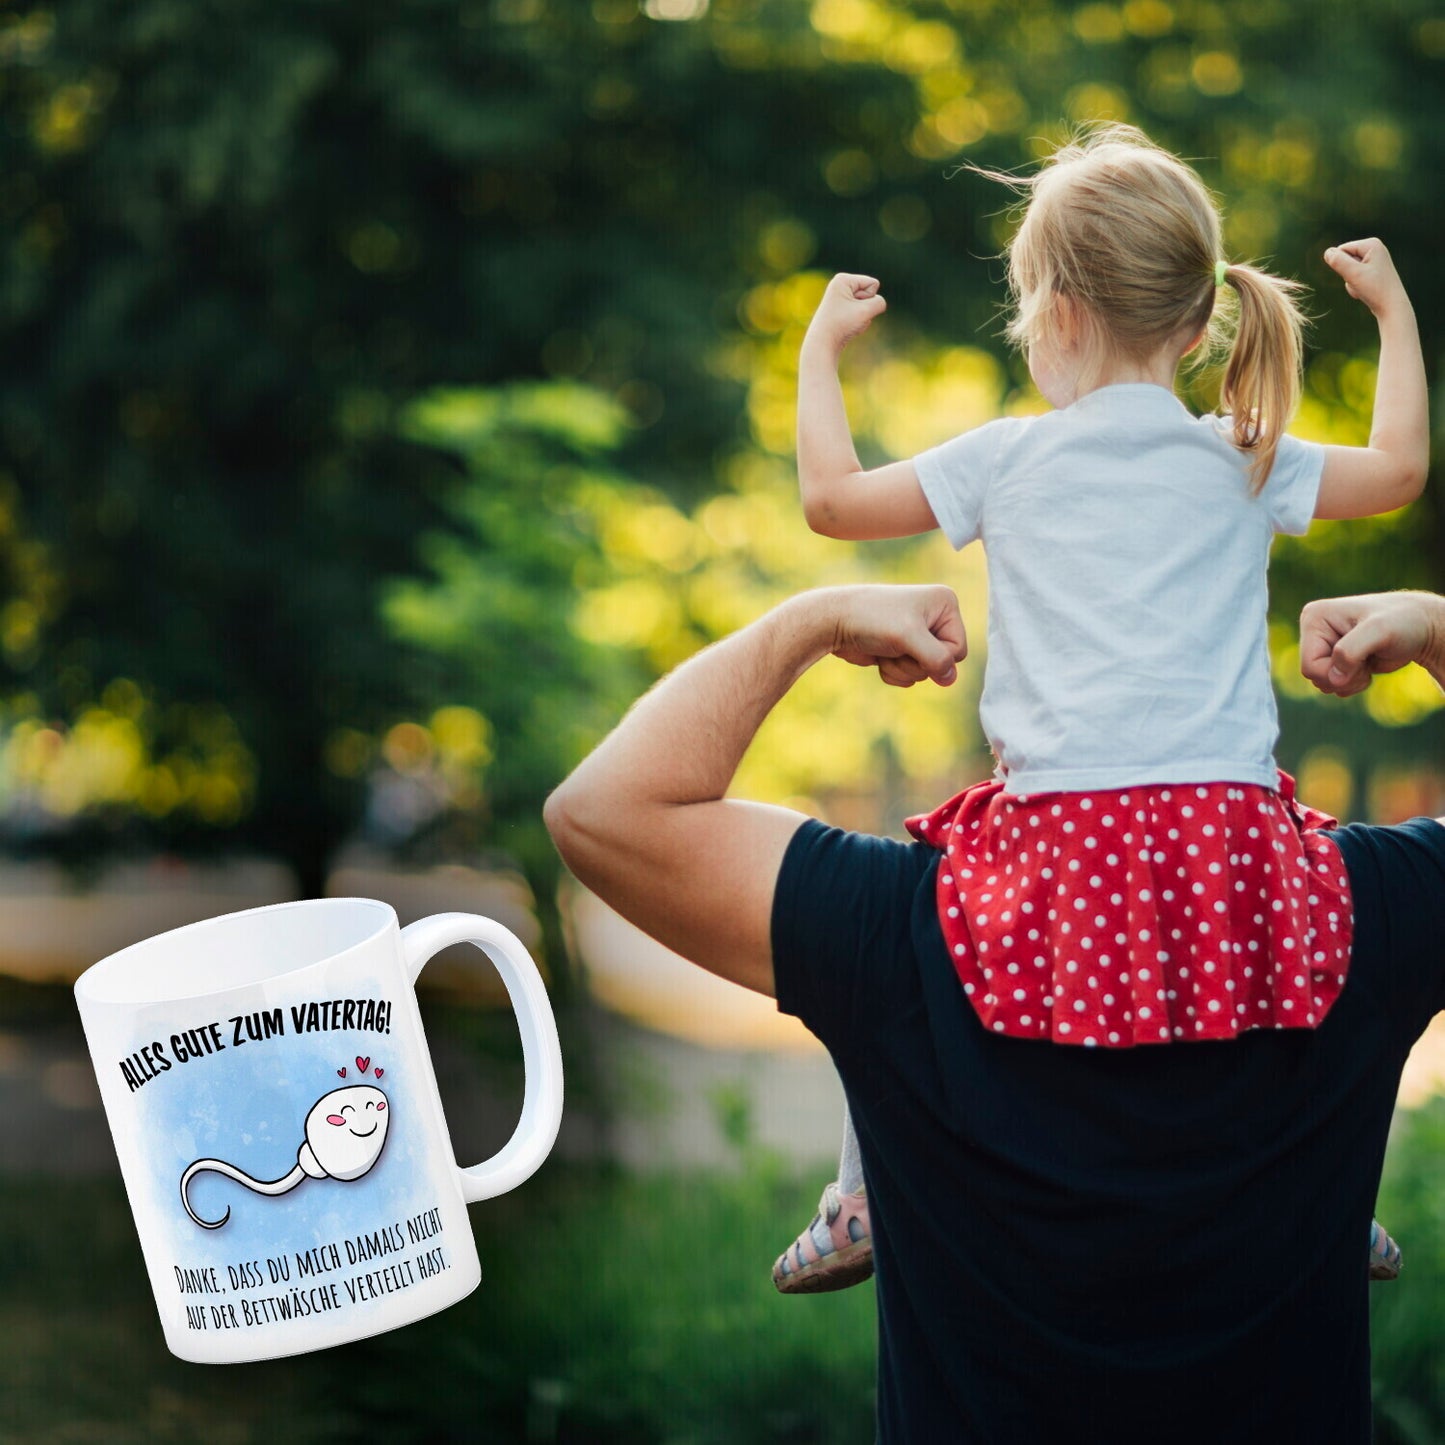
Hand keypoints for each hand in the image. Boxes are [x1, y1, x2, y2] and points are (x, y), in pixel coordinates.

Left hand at [805, 273, 887, 355]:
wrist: (822, 344)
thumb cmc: (841, 325)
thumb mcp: (866, 310)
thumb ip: (879, 302)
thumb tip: (878, 303)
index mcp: (843, 279)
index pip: (873, 284)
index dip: (869, 299)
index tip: (851, 308)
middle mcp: (841, 285)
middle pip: (870, 294)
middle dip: (865, 308)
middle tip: (848, 317)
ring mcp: (842, 298)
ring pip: (867, 306)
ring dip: (863, 317)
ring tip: (847, 323)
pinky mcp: (843, 310)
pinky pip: (861, 314)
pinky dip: (858, 322)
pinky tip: (846, 327)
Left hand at [829, 584, 966, 687]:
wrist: (834, 621)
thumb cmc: (872, 619)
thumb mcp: (909, 637)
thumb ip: (937, 659)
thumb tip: (950, 678)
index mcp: (945, 604)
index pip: (958, 649)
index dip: (936, 656)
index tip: (912, 642)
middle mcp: (935, 617)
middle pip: (943, 663)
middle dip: (916, 663)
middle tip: (895, 645)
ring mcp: (918, 635)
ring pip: (925, 672)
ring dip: (902, 668)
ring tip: (885, 648)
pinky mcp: (901, 649)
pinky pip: (909, 676)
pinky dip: (893, 672)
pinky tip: (879, 657)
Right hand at [1299, 591, 1444, 696]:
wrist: (1421, 627)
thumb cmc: (1404, 622)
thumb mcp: (1379, 631)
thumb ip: (1351, 651)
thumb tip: (1333, 680)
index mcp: (1314, 618)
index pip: (1309, 665)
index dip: (1336, 672)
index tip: (1363, 658)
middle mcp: (1314, 631)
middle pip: (1314, 677)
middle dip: (1344, 677)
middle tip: (1367, 661)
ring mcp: (1324, 645)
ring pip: (1322, 683)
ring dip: (1349, 682)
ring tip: (1368, 662)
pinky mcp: (1334, 658)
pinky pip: (1333, 685)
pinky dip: (1352, 683)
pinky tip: (1367, 666)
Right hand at [1324, 239, 1409, 320]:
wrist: (1392, 306)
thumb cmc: (1375, 289)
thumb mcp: (1353, 274)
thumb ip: (1338, 261)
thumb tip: (1328, 252)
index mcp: (1371, 244)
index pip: (1340, 250)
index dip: (1341, 266)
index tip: (1358, 275)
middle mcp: (1374, 248)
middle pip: (1344, 260)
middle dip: (1347, 274)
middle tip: (1362, 282)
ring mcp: (1374, 260)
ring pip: (1348, 270)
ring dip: (1351, 282)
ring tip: (1365, 287)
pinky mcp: (1373, 271)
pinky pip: (1354, 276)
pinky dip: (1356, 286)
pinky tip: (1367, 291)